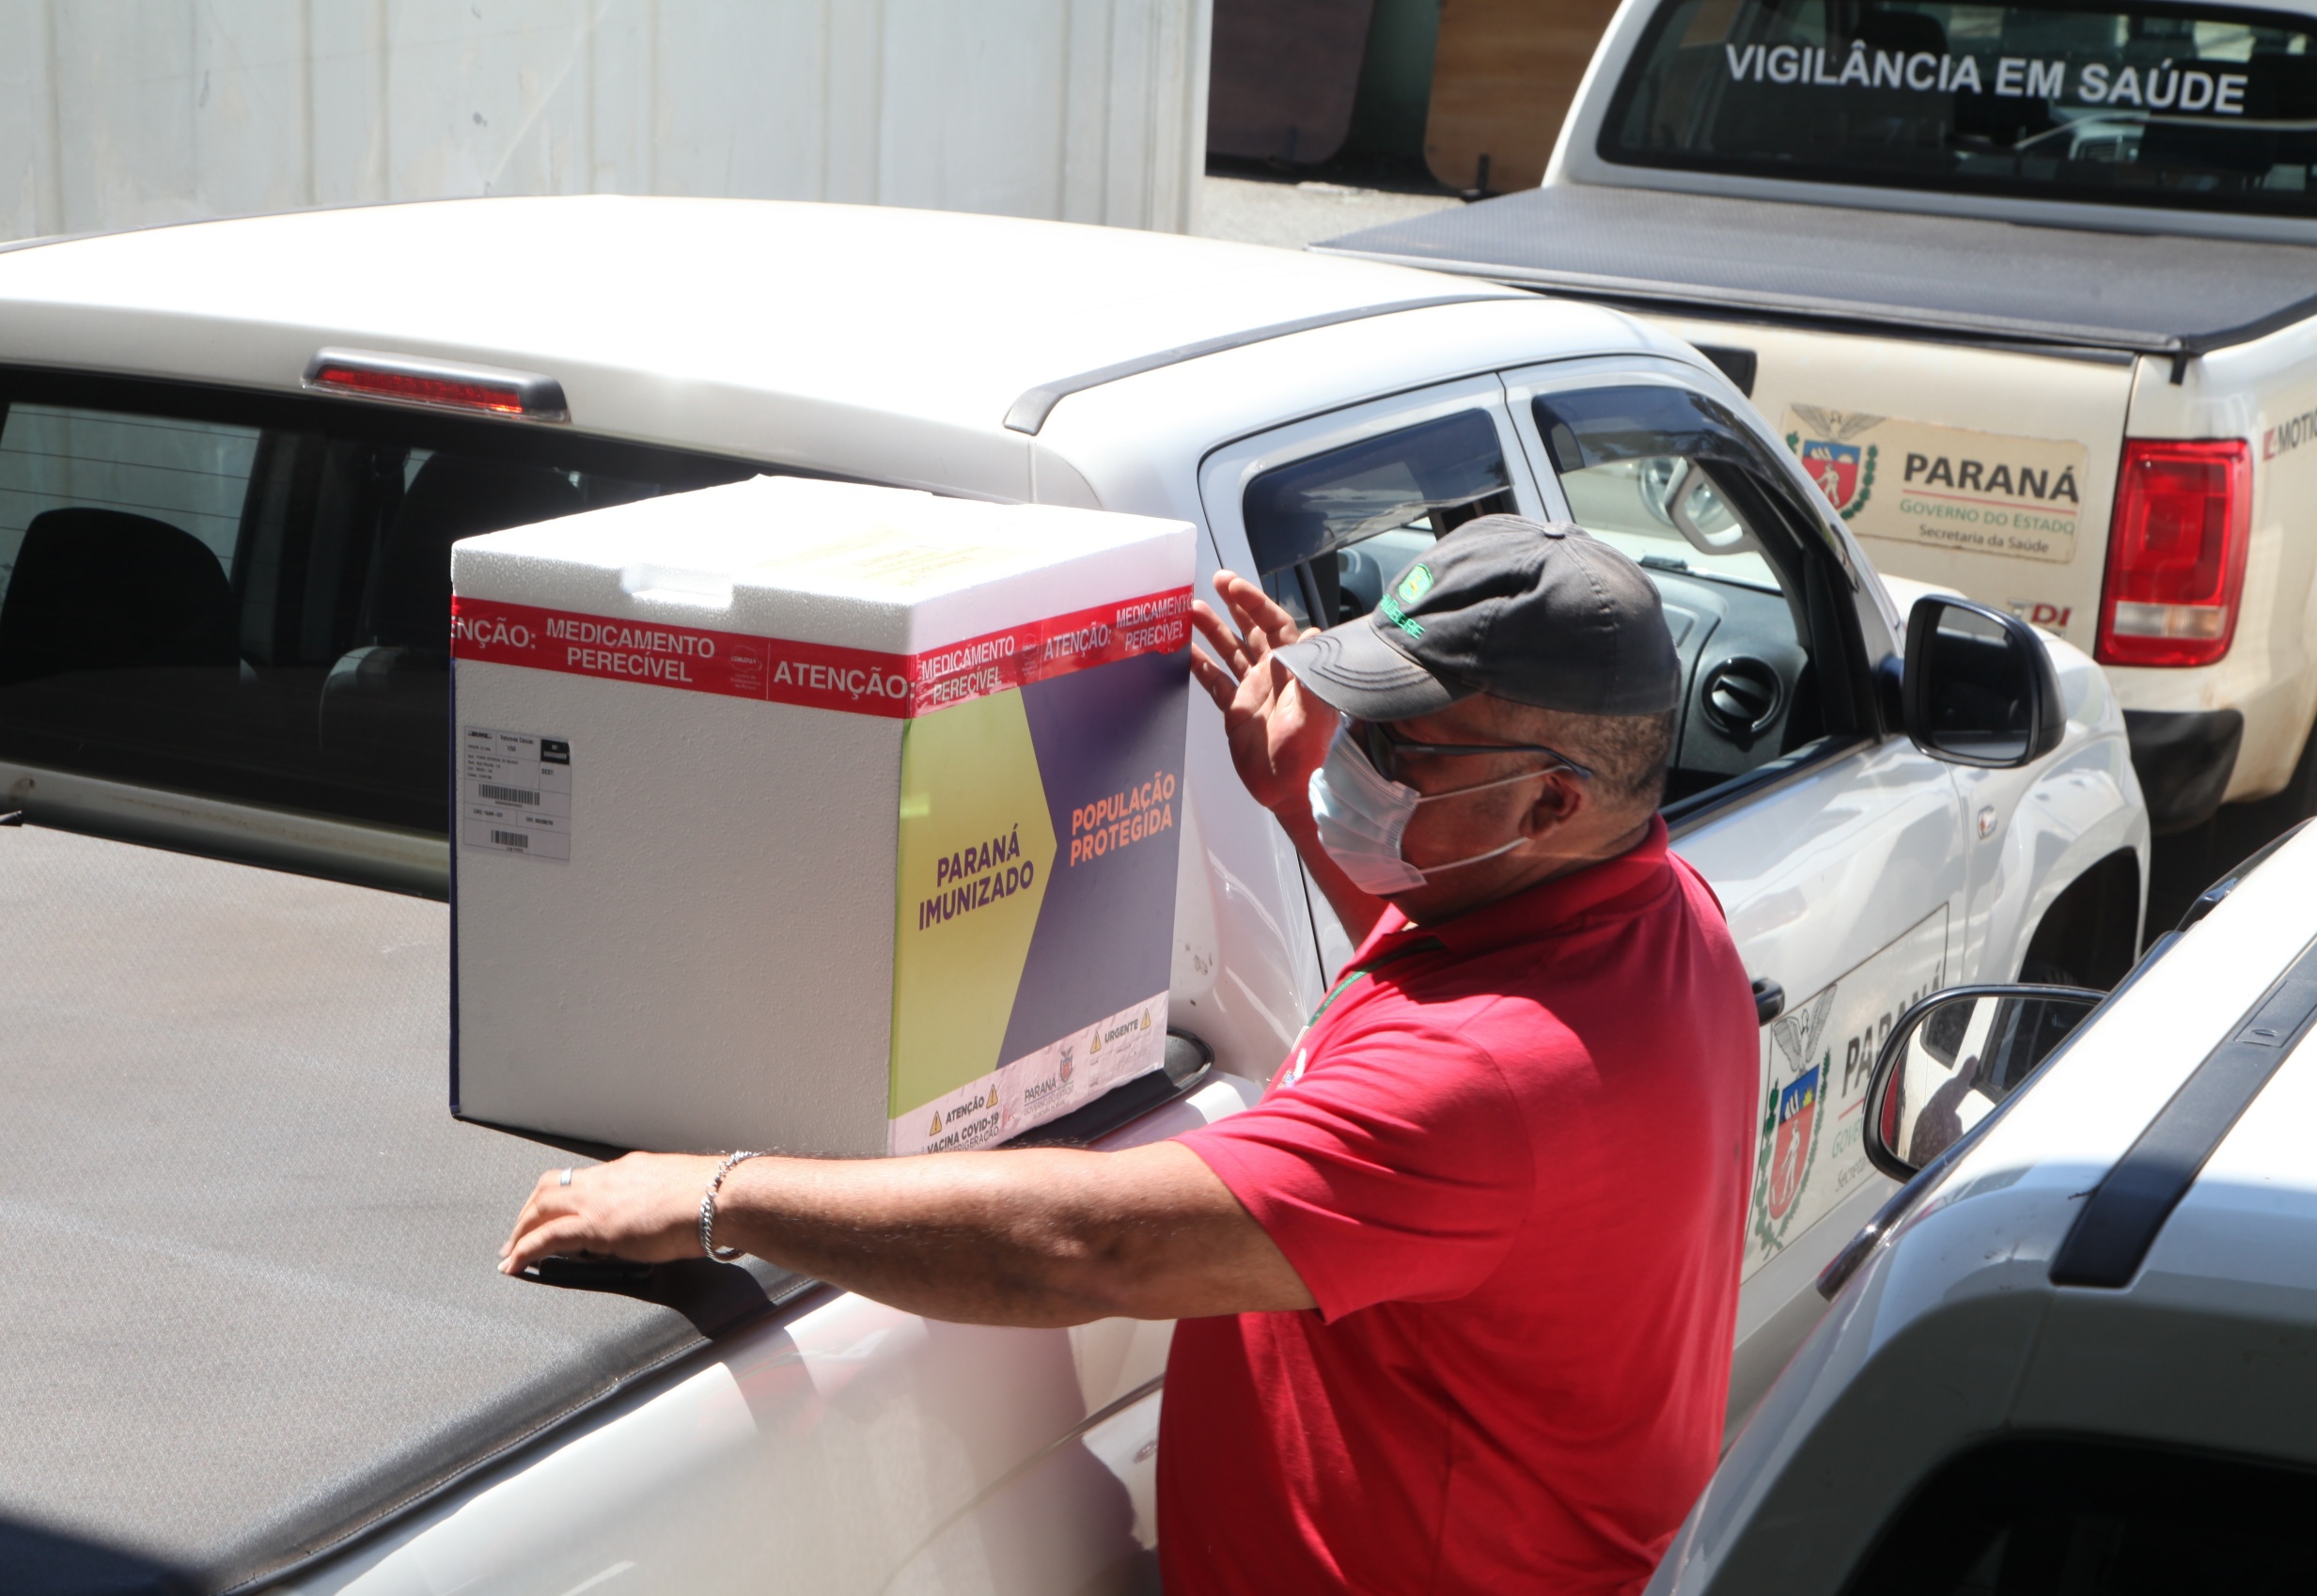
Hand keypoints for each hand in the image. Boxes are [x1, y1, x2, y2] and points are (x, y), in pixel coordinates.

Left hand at [499, 1152, 721, 1274]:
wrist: (722, 1197)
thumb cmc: (716, 1198)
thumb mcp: (682, 1193)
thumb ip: (664, 1204)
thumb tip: (667, 1221)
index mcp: (631, 1169)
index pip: (583, 1180)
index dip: (560, 1198)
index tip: (552, 1215)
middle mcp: (609, 1178)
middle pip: (551, 1187)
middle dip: (529, 1211)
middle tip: (518, 1235)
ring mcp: (601, 1199)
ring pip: (541, 1206)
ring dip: (521, 1230)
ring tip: (511, 1254)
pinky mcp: (597, 1225)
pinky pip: (547, 1236)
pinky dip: (524, 1250)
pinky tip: (516, 1265)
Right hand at [1188, 571, 1334, 817]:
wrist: (1294, 789)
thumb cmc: (1311, 752)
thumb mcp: (1314, 712)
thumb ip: (1310, 675)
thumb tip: (1313, 635)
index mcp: (1292, 668)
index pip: (1274, 624)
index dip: (1254, 602)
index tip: (1232, 585)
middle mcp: (1273, 674)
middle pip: (1252, 630)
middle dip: (1235, 606)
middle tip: (1216, 581)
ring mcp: (1253, 691)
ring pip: (1230, 651)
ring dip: (1213, 630)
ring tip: (1191, 609)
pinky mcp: (1236, 712)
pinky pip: (1214, 682)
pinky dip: (1199, 666)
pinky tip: (1183, 652)